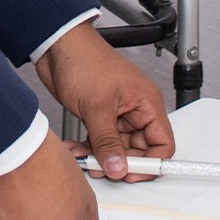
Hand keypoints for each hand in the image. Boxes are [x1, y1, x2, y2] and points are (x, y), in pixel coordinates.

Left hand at [35, 20, 174, 178]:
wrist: (56, 46)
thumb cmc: (84, 60)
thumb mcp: (97, 106)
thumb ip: (107, 142)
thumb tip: (118, 168)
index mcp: (146, 103)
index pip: (162, 143)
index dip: (150, 163)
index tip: (129, 173)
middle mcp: (135, 110)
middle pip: (138, 150)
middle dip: (119, 162)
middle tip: (100, 168)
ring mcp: (116, 114)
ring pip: (116, 148)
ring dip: (99, 157)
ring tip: (82, 157)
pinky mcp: (99, 116)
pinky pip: (100, 142)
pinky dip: (88, 149)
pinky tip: (75, 149)